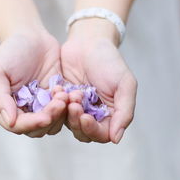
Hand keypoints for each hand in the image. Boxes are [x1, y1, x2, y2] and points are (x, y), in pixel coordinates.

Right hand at [0, 30, 67, 136]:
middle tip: (60, 101)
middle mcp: (19, 112)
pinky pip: (63, 114)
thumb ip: (0, 96)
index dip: (31, 124)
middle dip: (50, 118)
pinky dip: (68, 108)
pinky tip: (70, 93)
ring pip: (51, 125)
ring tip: (64, 95)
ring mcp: (38, 108)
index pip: (16, 126)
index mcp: (1, 108)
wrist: (32, 37)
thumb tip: (10, 121)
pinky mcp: (54, 102)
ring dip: (60, 114)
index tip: (46, 117)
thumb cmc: (11, 50)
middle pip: (36, 129)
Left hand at [61, 19, 136, 142]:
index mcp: (110, 114)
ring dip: (66, 112)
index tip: (85, 116)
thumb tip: (117, 139)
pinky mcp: (61, 100)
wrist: (88, 41)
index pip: (101, 134)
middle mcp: (93, 114)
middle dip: (76, 121)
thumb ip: (124, 112)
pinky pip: (55, 110)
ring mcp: (76, 107)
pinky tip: (59, 89)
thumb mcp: (124, 84)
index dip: (92, 129)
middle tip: (74, 102)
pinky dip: (56, 103)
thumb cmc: (109, 60)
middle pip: (83, 133)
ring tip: (68, 94)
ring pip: (67, 124)